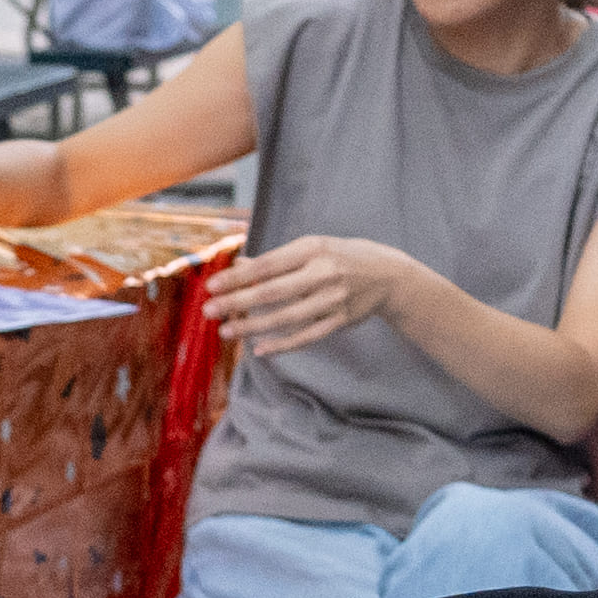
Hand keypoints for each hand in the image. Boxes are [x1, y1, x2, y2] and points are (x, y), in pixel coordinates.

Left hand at [204, 236, 413, 354]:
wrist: (387, 274)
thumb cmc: (339, 257)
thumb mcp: (311, 248)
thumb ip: (276, 260)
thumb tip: (237, 266)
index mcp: (312, 249)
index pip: (268, 265)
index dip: (238, 276)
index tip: (211, 286)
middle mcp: (323, 273)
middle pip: (273, 292)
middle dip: (237, 302)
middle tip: (209, 311)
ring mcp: (333, 299)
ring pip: (287, 318)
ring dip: (253, 326)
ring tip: (226, 331)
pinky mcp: (340, 320)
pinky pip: (307, 336)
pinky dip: (283, 345)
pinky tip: (260, 349)